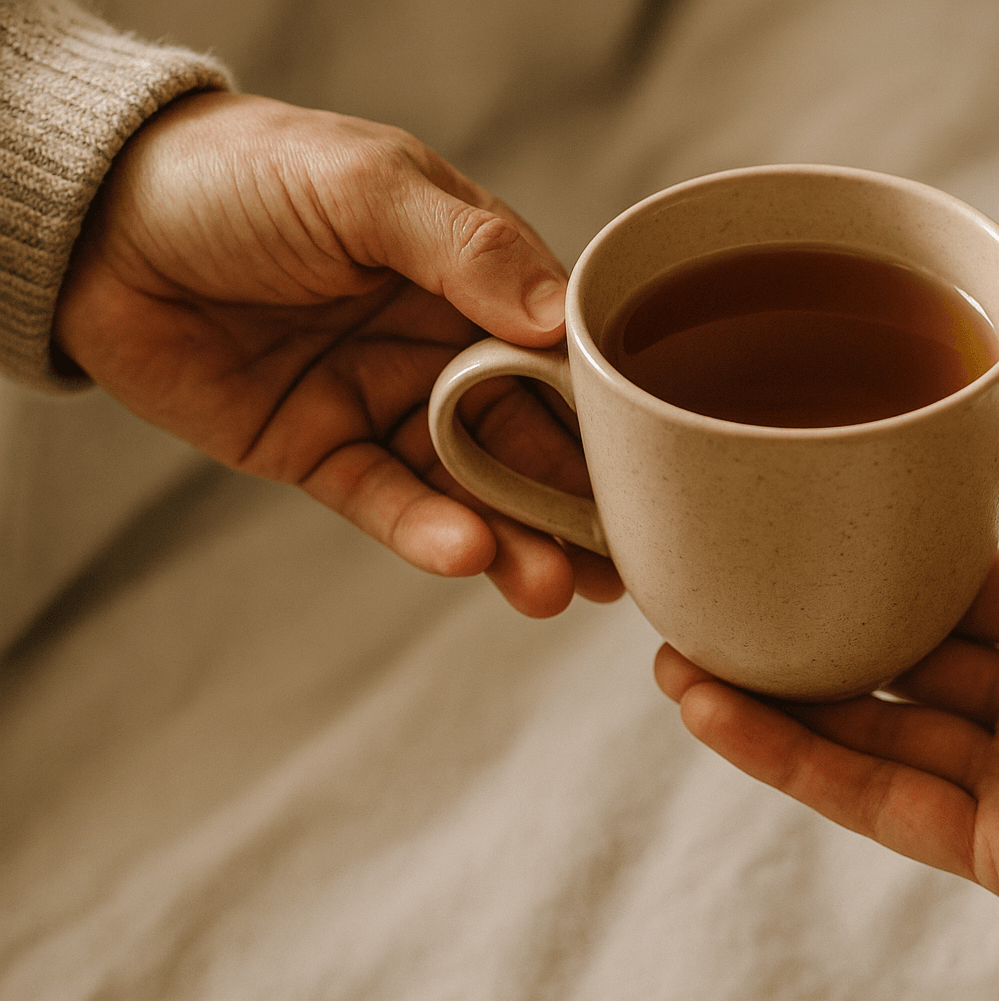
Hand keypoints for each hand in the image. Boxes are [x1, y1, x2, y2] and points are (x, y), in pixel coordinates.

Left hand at [53, 90, 622, 616]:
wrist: (101, 217)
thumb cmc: (245, 172)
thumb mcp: (365, 185)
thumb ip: (466, 247)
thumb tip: (559, 319)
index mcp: (476, 275)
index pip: (563, 352)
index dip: (609, 414)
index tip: (655, 470)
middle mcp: (445, 345)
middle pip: (532, 435)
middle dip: (577, 504)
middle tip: (620, 567)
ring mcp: (387, 403)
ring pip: (470, 485)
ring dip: (514, 539)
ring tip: (550, 587)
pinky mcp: (323, 451)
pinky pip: (383, 501)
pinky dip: (423, 532)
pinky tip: (462, 554)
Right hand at [656, 397, 998, 1000]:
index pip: (953, 587)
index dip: (877, 564)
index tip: (800, 530)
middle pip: (891, 662)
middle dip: (801, 636)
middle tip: (707, 598)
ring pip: (864, 733)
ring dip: (771, 700)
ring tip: (676, 657)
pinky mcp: (991, 849)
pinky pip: (876, 800)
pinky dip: (794, 762)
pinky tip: (722, 717)